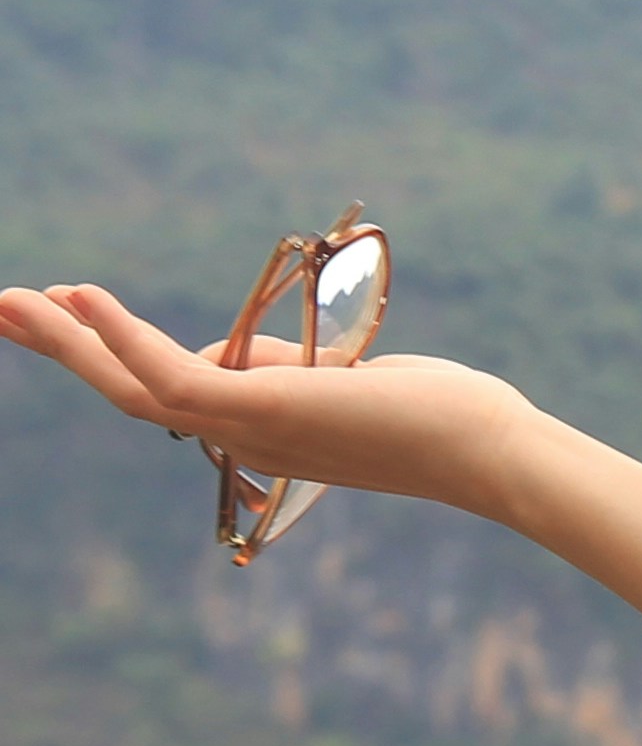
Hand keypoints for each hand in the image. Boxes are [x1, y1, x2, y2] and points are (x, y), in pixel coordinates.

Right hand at [0, 284, 544, 519]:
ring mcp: (249, 429)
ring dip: (66, 342)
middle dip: (65, 350)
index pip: (173, 389)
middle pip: (131, 392)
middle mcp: (244, 438)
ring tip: (9, 301)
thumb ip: (288, 363)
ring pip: (132, 388)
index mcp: (262, 430)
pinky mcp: (261, 411)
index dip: (117, 348)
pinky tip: (81, 294)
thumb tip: (242, 350)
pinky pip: (170, 372)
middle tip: (1, 307)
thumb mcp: (347, 377)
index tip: (70, 307)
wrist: (489, 451)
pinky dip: (121, 334)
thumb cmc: (442, 414)